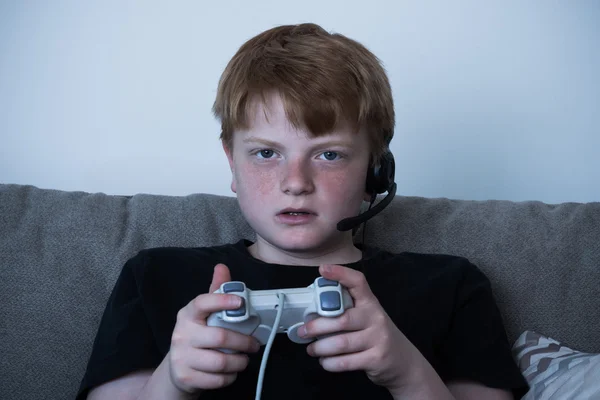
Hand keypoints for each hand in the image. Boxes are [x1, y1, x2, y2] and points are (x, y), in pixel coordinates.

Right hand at [167, 263, 260, 394]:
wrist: (178, 369)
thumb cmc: (197, 336)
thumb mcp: (204, 314)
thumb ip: (216, 292)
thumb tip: (222, 267)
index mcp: (187, 314)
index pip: (202, 303)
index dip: (221, 301)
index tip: (240, 301)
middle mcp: (182, 334)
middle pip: (220, 337)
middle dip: (244, 342)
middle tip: (254, 344)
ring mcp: (182, 357)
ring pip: (221, 361)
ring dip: (239, 361)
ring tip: (244, 359)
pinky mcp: (186, 377)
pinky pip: (217, 379)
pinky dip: (230, 376)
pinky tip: (231, 371)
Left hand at [299, 264, 422, 393]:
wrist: (404, 362)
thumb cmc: (376, 336)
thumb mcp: (367, 318)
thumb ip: (347, 311)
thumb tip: (313, 312)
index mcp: (370, 303)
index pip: (358, 282)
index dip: (341, 274)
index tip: (323, 269)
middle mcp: (376, 318)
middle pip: (341, 319)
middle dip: (317, 326)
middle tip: (303, 332)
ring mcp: (378, 339)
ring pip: (341, 343)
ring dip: (320, 348)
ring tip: (311, 349)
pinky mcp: (376, 359)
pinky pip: (346, 362)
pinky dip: (330, 363)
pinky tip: (324, 361)